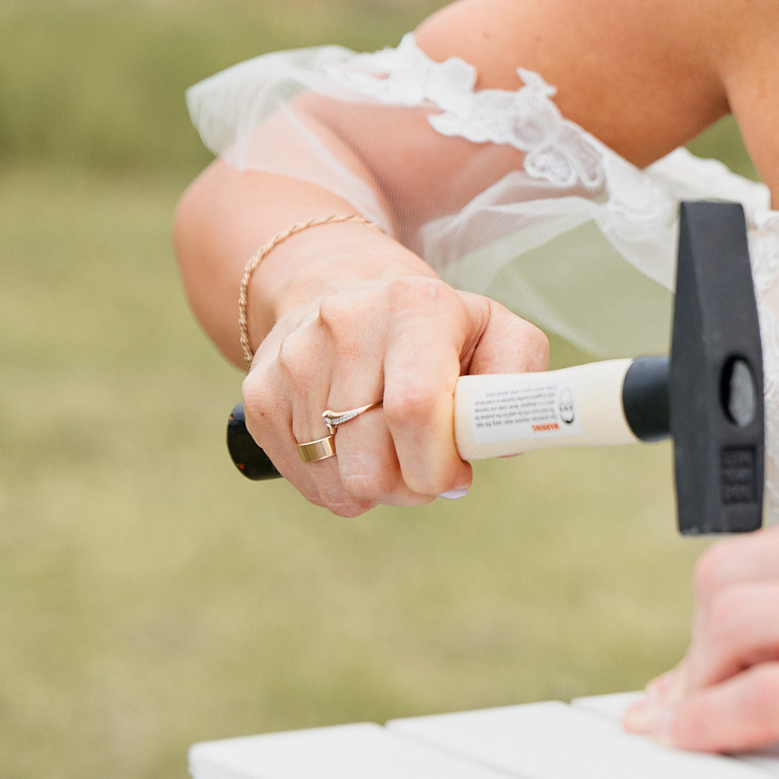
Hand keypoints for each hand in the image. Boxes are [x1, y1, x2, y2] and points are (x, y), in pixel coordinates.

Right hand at [243, 271, 546, 514]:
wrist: (345, 289)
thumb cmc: (439, 327)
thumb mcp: (497, 332)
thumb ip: (519, 382)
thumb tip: (497, 441)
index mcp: (414, 306)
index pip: (415, 409)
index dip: (438, 464)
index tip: (457, 476)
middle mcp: (344, 326)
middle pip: (370, 459)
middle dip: (410, 488)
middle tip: (429, 475)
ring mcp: (293, 360)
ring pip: (336, 479)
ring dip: (376, 490)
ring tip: (396, 457)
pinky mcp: (259, 394)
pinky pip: (306, 480)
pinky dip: (340, 486)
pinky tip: (358, 453)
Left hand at [625, 479, 778, 778]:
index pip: (778, 543)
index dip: (738, 605)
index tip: (726, 649)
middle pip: (733, 575)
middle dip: (705, 639)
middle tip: (706, 689)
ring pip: (731, 626)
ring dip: (698, 681)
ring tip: (701, 720)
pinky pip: (761, 700)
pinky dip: (711, 723)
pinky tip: (700, 739)